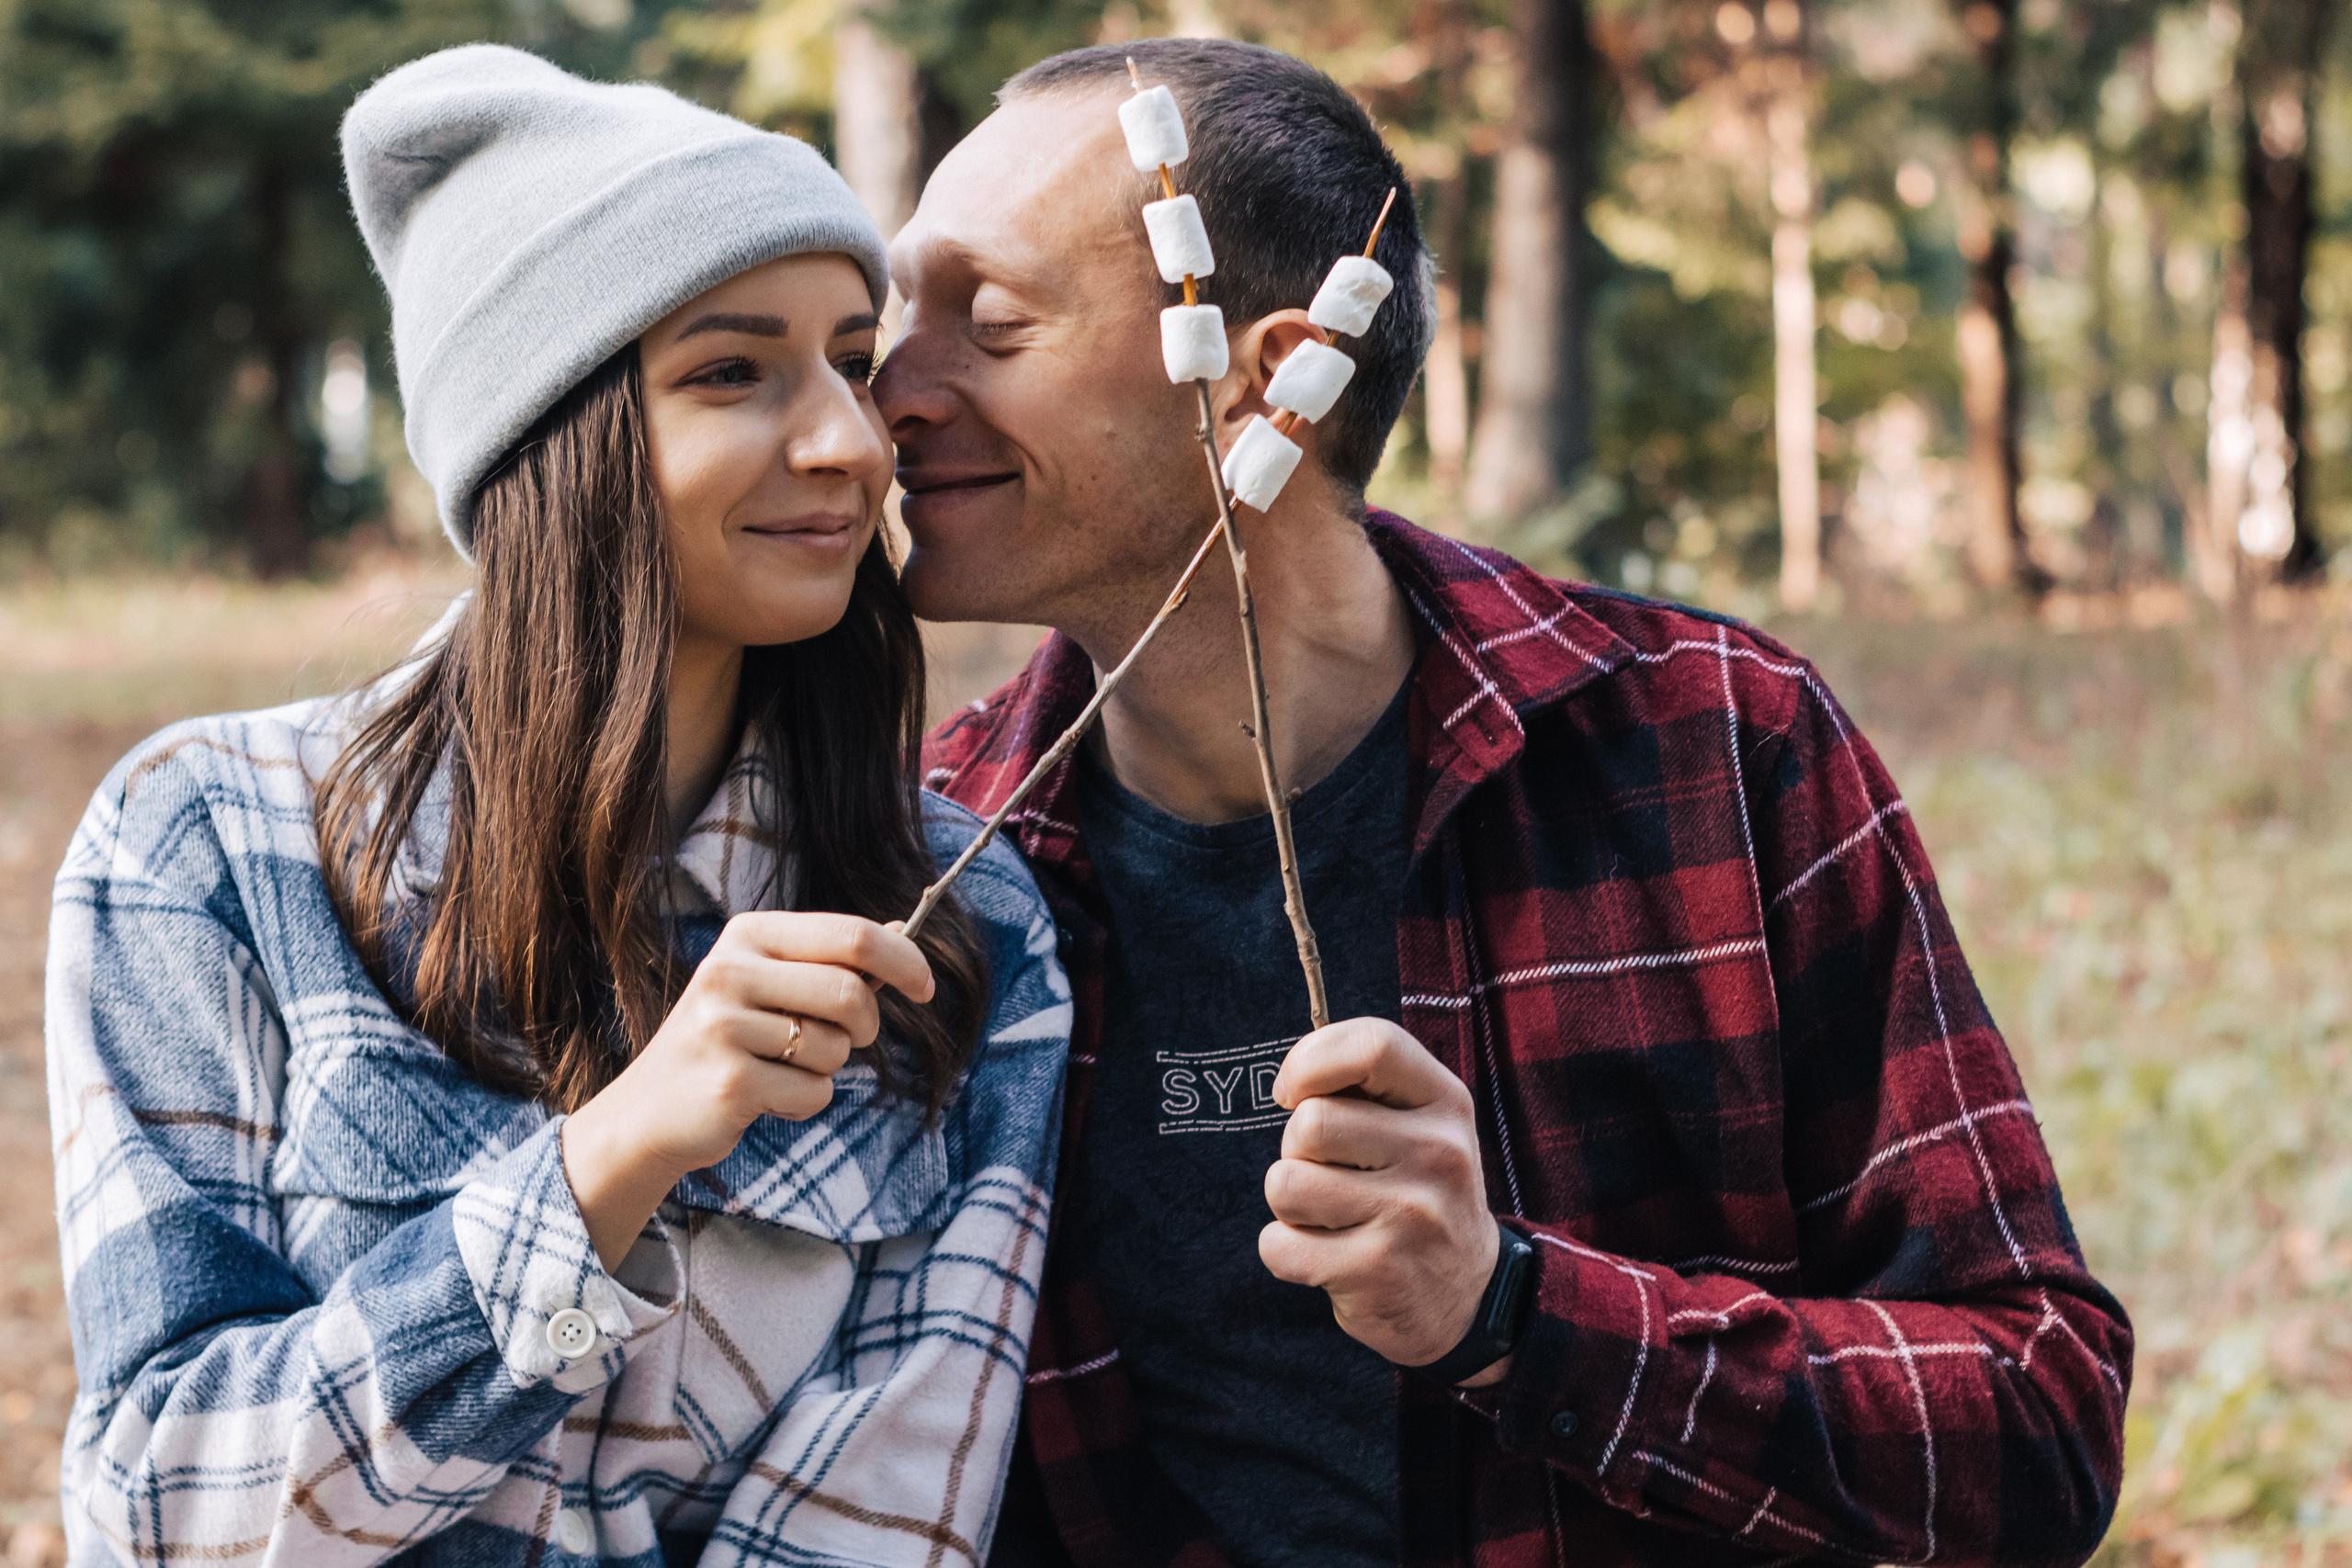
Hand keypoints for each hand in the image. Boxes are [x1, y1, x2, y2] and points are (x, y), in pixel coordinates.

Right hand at [562, 912, 933, 1268]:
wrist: (648, 1111)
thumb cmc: (726, 1042)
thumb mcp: (767, 984)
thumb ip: (827, 961)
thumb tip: (902, 934)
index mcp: (748, 935)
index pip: (852, 934)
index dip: (905, 960)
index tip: (925, 987)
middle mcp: (730, 972)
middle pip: (851, 993)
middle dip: (865, 1027)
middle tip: (846, 1040)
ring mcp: (724, 1027)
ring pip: (836, 1048)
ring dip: (826, 1068)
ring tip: (779, 1068)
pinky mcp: (729, 1082)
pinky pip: (815, 1092)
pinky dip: (805, 1102)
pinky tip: (764, 1097)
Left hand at [1259, 1018, 1508, 1385]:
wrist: (1468, 1294)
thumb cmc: (1417, 1190)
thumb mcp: (1418, 1124)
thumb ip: (1365, 1085)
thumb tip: (1292, 1080)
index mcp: (1446, 1102)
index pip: (1371, 1045)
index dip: (1311, 1061)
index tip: (1293, 1093)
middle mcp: (1439, 1153)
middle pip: (1309, 1123)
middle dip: (1296, 1151)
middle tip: (1330, 1175)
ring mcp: (1413, 1215)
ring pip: (1286, 1184)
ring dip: (1290, 1205)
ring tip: (1331, 1217)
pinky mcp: (1379, 1271)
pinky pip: (1279, 1246)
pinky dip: (1285, 1253)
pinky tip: (1328, 1257)